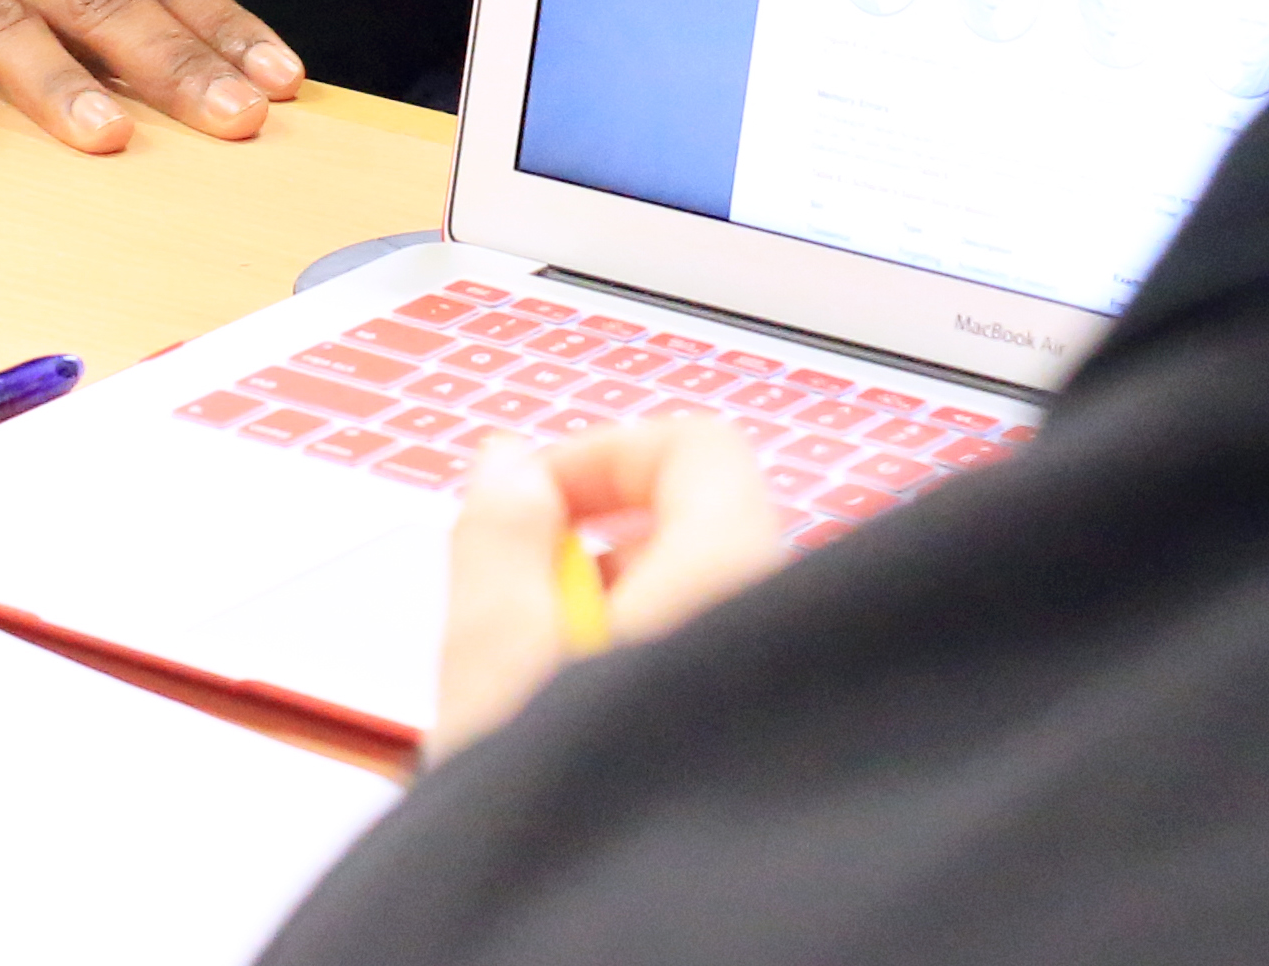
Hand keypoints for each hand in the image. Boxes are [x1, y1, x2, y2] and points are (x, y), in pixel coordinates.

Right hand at [433, 421, 787, 759]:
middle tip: (510, 618)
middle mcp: (773, 630)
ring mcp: (769, 697)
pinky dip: (630, 683)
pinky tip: (568, 747)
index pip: (697, 447)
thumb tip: (508, 464)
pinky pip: (693, 680)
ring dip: (601, 626)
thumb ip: (499, 540)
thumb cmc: (571, 820)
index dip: (597, 457)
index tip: (523, 506)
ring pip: (683, 613)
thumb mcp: (494, 665)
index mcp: (729, 580)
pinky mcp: (752, 758)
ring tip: (529, 698)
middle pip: (685, 533)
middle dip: (585, 555)